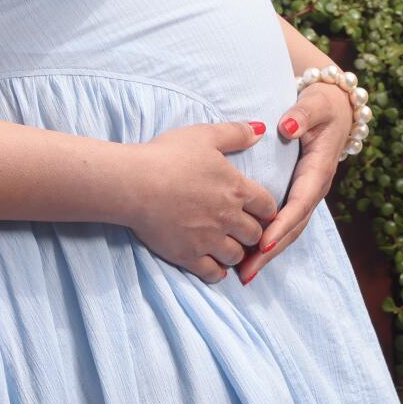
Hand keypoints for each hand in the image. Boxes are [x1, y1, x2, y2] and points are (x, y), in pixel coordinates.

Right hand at [121, 120, 280, 282]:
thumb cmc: (167, 156)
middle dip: (252, 233)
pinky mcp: (188, 255)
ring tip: (227, 246)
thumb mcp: (204, 135)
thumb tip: (260, 130)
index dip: (266, 210)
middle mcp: (228, 217)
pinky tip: (213, 263)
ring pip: (237, 256)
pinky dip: (217, 271)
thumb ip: (235, 133)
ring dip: (236, 252)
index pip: (268, 207)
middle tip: (243, 230)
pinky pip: (213, 273)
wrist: (134, 183)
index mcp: (236, 189)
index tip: (258, 211)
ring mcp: (209, 240)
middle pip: (255, 235)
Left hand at [236, 79, 353, 283]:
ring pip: (289, 230)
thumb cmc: (322, 107)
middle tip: (246, 271)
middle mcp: (314, 188)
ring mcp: (307, 195)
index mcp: (317, 170)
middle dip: (271, 250)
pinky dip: (269, 242)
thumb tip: (288, 125)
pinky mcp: (298, 197)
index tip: (262, 241)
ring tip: (244, 273)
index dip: (282, 223)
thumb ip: (303, 114)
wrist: (336, 110)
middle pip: (293, 226)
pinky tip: (249, 256)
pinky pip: (284, 224)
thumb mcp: (315, 105)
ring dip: (268, 253)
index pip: (300, 202)